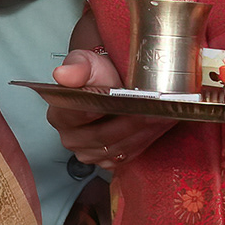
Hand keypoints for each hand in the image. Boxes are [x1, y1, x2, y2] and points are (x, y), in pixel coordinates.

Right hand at [43, 46, 173, 168]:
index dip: (106, 108)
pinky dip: (146, 139)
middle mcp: (71, 138)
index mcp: (60, 115)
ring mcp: (89, 153)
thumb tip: (63, 74)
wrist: (110, 82)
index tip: (128, 100)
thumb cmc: (96, 73)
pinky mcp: (108, 161)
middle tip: (157, 108)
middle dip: (133, 120)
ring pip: (120, 146)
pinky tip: (158, 125)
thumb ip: (77, 67)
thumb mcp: (86, 62)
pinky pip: (129, 154)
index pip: (82, 115)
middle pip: (105, 135)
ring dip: (144, 131)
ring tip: (163, 114)